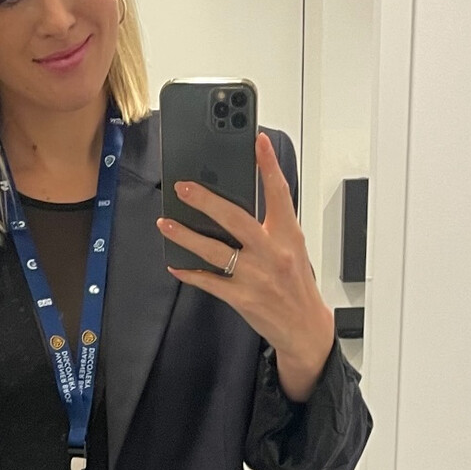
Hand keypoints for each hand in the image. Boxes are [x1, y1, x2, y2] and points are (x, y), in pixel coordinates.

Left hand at [156, 130, 334, 398]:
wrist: (305, 328)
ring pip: (214, 250)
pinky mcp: (242, 298)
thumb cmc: (296, 286)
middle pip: (235, 218)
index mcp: (289, 236)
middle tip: (183, 186)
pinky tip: (175, 264)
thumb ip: (270, 228)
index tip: (258, 141)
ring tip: (166, 222)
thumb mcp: (292, 250)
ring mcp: (256, 276)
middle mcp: (272, 253)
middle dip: (206, 200)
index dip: (269, 165)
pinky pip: (209, 281)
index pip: (280, 193)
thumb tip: (234, 207)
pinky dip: (190, 273)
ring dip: (186, 235)